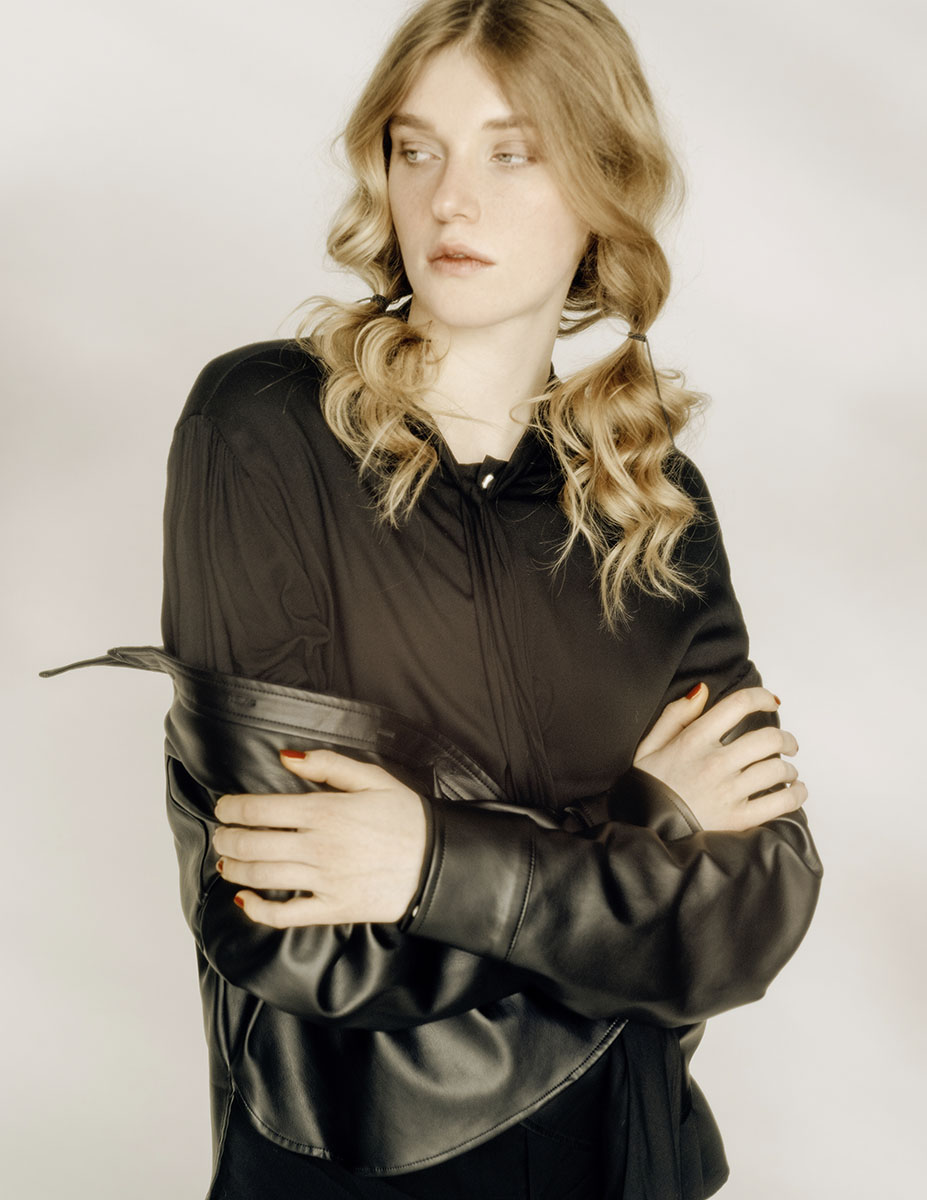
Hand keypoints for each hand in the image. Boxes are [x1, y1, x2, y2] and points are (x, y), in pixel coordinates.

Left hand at [213, 749, 427, 927]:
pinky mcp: (332, 909)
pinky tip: (244, 900)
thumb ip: (328, 764)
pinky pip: (285, 915)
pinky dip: (257, 910)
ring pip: (262, 876)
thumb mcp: (373, 777)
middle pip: (253, 844)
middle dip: (227, 838)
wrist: (439, 862)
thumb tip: (286, 758)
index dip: (233, 809)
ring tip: (226, 861)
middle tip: (220, 834)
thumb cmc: (407, 817)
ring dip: (235, 868)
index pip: (261, 809)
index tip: (224, 808)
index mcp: (326, 811)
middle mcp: (318, 846)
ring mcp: (324, 881)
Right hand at [633, 684, 806, 831]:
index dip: (762, 697)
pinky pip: (780, 803)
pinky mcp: (738, 819)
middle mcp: (715, 763)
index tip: (771, 701)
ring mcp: (729, 792)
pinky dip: (795, 795)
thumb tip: (702, 691)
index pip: (739, 705)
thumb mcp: (650, 745)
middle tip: (787, 744)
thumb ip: (676, 714)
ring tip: (787, 772)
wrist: (643, 828)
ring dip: (789, 768)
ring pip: (777, 770)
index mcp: (694, 740)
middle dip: (785, 739)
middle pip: (768, 738)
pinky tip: (795, 791)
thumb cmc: (647, 787)